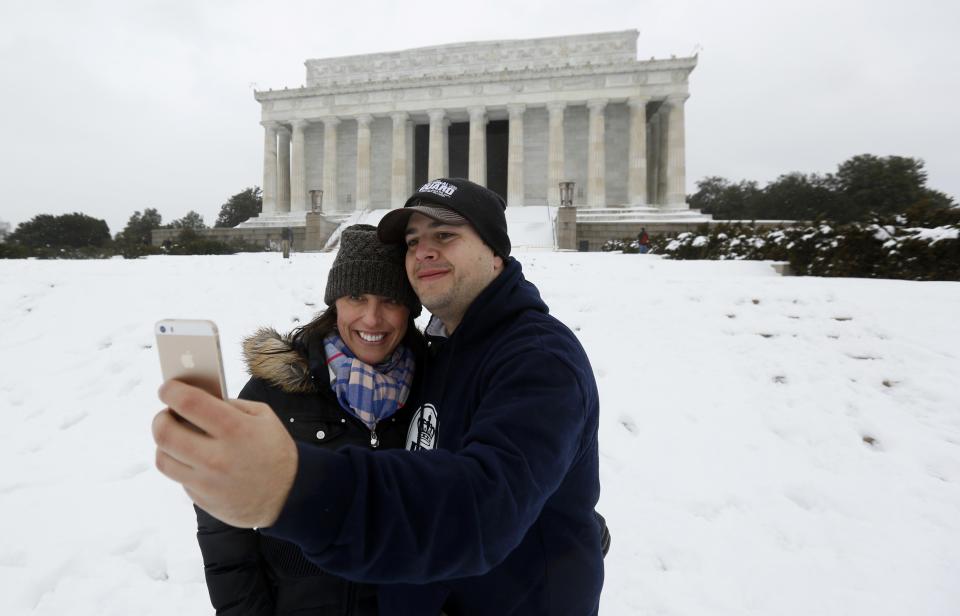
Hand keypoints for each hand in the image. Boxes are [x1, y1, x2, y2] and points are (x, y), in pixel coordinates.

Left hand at [152, 380, 297, 527]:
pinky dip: (181, 464)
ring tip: (176, 437)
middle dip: (160, 418)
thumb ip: (231, 405)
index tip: (167, 388)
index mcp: (235, 429)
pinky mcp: (202, 499)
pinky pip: (178, 477)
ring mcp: (207, 482)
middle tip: (167, 414)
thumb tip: (198, 397)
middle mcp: (217, 457)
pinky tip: (194, 459)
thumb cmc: (275, 451)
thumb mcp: (264, 417)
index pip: (188, 403)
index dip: (171, 390)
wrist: (288, 495)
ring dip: (164, 443)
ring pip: (162, 458)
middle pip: (164, 432)